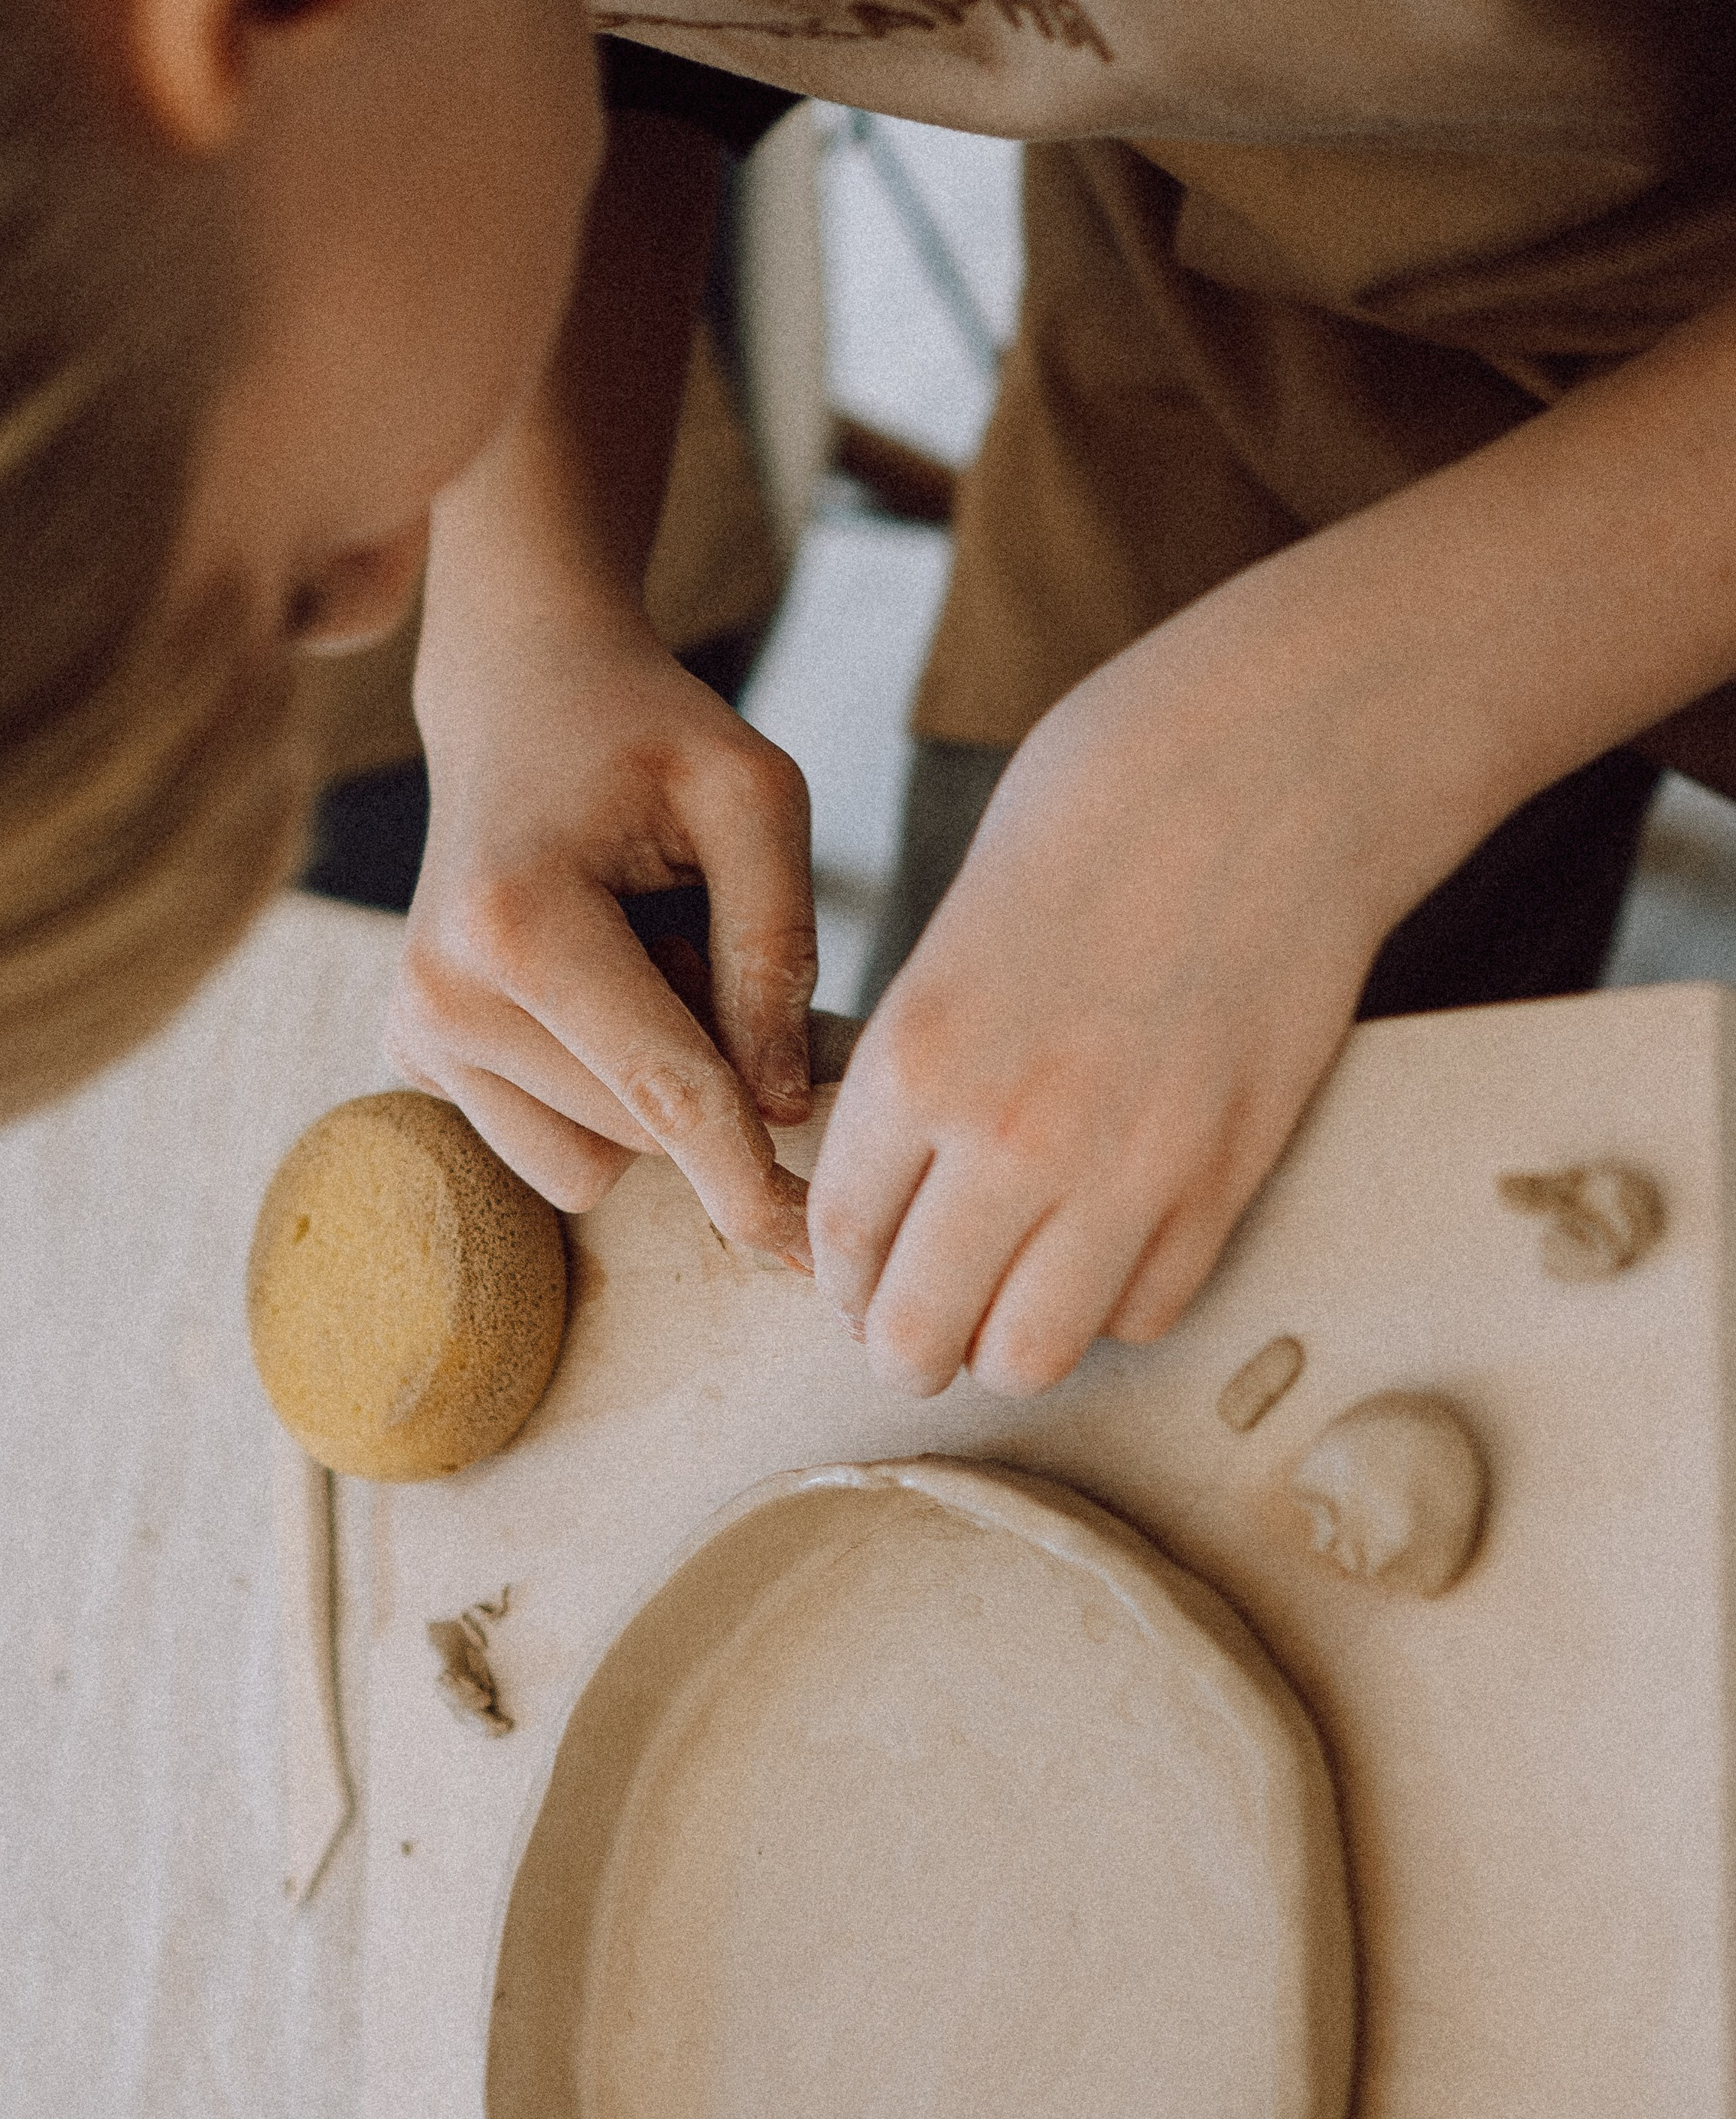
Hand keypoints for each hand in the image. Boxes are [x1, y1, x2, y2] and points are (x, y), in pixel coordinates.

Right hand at [384, 620, 818, 1262]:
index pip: (667, 1095)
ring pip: (594, 1161)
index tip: (822, 1267)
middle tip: (701, 943)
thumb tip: (783, 1111)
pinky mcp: (414, 1055)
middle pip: (641, 1136)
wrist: (519, 691)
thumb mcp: (755, 796)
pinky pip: (551, 1147)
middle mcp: (443, 993)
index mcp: (518, 922)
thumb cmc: (650, 734)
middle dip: (709, 1080)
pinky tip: (593, 988)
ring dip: (651, 1092)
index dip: (756, 1183)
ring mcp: (416, 1032)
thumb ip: (779, 952)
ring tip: (640, 959)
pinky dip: (600, 1095)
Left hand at [809, 652, 1402, 1394]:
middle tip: (914, 1324)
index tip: (853, 1277)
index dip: (839, 1276)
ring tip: (1008, 1300)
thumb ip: (912, 1067)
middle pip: (919, 1332)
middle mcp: (1012, 1135)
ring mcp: (1130, 1169)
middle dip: (904, 1343)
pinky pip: (1147, 1312)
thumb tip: (886, 1175)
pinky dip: (1116, 1303)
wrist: (1278, 764)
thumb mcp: (953, 933)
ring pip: (1031, 1354)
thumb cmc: (1104, 813)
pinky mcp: (1229, 1178)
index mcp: (918, 1058)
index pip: (840, 1238)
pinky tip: (1108, 1245)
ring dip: (1005, 1343)